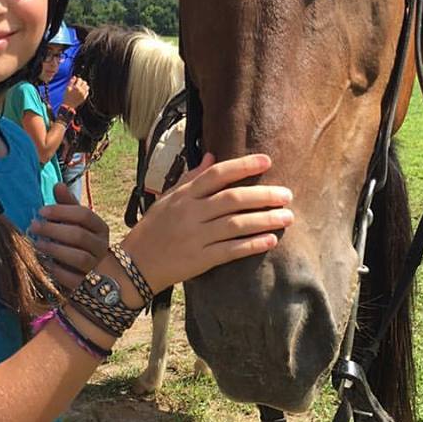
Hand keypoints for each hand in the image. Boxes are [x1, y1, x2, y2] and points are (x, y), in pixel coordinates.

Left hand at [30, 182, 109, 290]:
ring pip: (78, 257)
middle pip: (79, 235)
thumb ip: (67, 205)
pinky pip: (73, 278)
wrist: (93, 276)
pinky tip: (45, 263)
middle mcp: (103, 247)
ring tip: (37, 244)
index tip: (41, 211)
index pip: (84, 215)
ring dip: (54, 249)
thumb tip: (57, 184)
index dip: (61, 211)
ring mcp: (98, 268)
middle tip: (34, 226)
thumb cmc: (80, 244)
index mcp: (101, 228)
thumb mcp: (76, 223)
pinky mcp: (89, 287)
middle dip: (53, 230)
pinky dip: (57, 270)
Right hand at [62, 76, 89, 109]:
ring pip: (87, 87)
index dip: (78, 79)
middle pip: (85, 82)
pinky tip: (81, 91)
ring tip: (80, 87)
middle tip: (78, 84)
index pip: (80, 80)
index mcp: (76, 87)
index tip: (76, 80)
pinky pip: (87, 92)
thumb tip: (74, 77)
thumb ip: (71, 82)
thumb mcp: (67, 88)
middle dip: (82, 82)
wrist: (68, 106)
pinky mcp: (84, 98)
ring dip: (84, 86)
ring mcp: (83, 94)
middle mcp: (81, 90)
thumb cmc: (67, 96)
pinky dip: (85, 91)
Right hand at [121, 152, 292, 292]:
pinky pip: (232, 250)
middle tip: (287, 194)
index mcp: (184, 195)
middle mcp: (191, 213)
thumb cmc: (153, 228)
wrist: (135, 264)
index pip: (217, 175)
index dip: (243, 166)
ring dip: (265, 219)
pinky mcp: (201, 260)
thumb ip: (191, 178)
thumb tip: (211, 156)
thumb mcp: (167, 198)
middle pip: (232, 199)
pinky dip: (252, 245)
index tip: (267, 160)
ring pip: (236, 224)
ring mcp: (196, 237)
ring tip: (287, 216)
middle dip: (263, 195)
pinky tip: (271, 240)